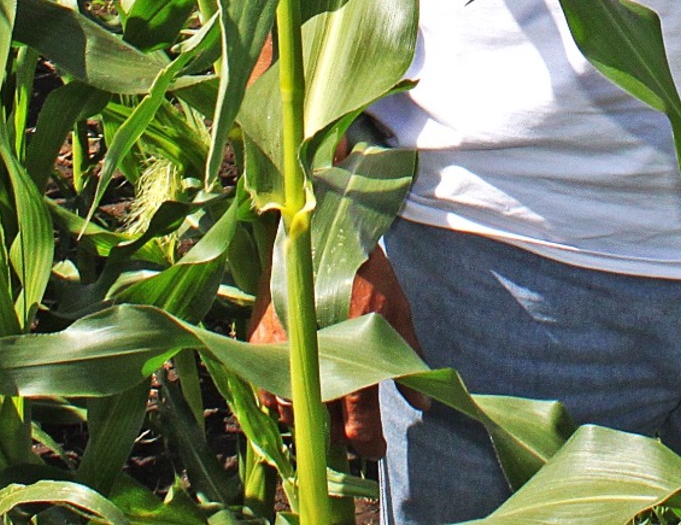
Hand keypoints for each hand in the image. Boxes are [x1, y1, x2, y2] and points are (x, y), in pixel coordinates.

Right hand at [248, 245, 426, 458]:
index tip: (377, 449)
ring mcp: (279, 357)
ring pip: (292, 414)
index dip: (369, 445)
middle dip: (340, 435)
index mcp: (350, 362)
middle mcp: (312, 367)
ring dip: (311, 418)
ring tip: (328, 408)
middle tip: (354, 428)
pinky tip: (300, 388)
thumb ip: (407, 361)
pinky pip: (265, 391)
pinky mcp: (257, 344)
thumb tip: (423, 404)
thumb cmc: (367, 272)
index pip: (357, 428)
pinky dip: (282, 398)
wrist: (323, 231)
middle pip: (323, 428)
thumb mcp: (397, 312)